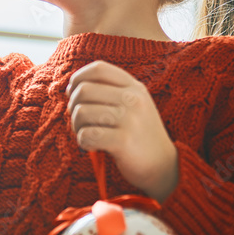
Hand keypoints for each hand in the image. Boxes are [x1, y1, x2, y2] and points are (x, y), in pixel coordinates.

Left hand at [66, 61, 178, 201]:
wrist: (163, 166)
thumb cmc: (137, 133)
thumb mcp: (131, 104)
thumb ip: (107, 91)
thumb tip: (70, 87)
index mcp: (134, 87)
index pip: (99, 68)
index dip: (78, 77)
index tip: (73, 92)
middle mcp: (133, 99)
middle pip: (84, 90)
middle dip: (73, 106)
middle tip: (80, 121)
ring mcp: (130, 120)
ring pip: (81, 112)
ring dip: (76, 126)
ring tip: (87, 134)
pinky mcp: (124, 141)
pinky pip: (86, 135)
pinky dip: (82, 142)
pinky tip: (92, 146)